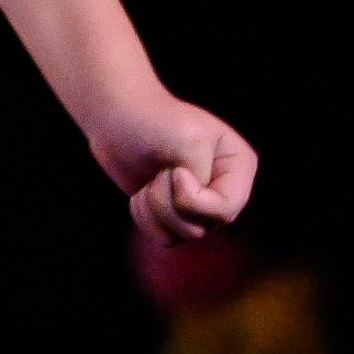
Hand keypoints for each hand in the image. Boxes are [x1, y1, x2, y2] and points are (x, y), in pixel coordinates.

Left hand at [88, 86, 254, 244]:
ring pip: (186, 235)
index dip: (192, 199)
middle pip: (205, 225)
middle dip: (169, 203)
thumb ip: (201, 178)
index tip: (172, 171)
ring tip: (148, 184)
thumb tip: (191, 207)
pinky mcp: (174, 212)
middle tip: (158, 173)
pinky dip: (146, 220)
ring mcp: (200, 203)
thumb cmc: (153, 121)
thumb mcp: (187, 142)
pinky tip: (139, 196)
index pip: (226, 208)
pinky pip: (166, 238)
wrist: (115, 116)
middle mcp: (225, 188)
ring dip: (156, 211)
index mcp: (238, 167)